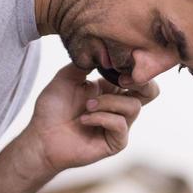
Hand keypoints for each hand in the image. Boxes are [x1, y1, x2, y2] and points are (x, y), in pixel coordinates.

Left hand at [23, 63, 158, 173]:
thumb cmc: (52, 109)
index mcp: (109, 89)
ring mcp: (118, 125)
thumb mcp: (66, 77)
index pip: (135, 76)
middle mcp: (117, 107)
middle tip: (121, 80)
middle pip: (151, 92)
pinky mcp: (115, 142)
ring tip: (87, 106)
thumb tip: (104, 50)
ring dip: (108, 103)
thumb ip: (86, 62)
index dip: (134, 67)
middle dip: (142, 82)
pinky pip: (120, 125)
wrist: (41, 137)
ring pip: (133, 107)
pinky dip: (101, 118)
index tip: (120, 61)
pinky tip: (84, 119)